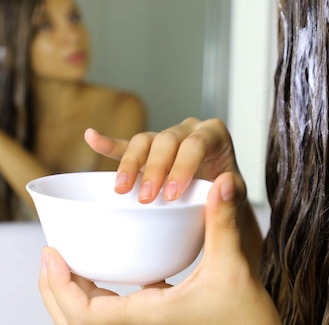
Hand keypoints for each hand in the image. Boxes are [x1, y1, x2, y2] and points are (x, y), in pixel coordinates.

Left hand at [39, 173, 280, 324]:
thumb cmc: (247, 317)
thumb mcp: (233, 266)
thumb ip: (224, 223)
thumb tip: (222, 182)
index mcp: (149, 317)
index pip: (86, 315)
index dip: (61, 287)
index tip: (52, 254)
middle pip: (75, 320)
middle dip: (54, 289)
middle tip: (48, 254)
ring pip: (89, 319)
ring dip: (70, 293)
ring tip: (64, 262)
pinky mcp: (152, 320)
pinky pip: (108, 311)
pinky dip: (92, 295)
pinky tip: (99, 272)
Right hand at [84, 117, 241, 202]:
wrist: (218, 199)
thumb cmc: (228, 196)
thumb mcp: (237, 197)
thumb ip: (233, 194)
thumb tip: (223, 185)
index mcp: (213, 134)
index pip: (195, 144)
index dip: (182, 167)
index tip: (171, 195)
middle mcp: (188, 130)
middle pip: (166, 141)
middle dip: (154, 169)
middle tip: (146, 198)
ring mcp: (166, 137)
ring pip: (144, 141)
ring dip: (131, 164)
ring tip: (121, 189)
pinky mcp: (148, 150)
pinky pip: (126, 145)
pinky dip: (109, 144)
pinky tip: (91, 137)